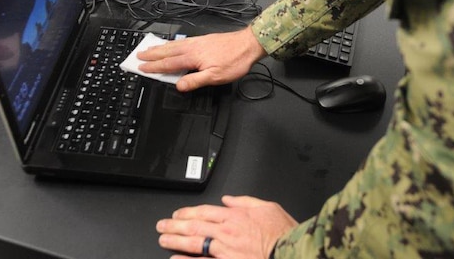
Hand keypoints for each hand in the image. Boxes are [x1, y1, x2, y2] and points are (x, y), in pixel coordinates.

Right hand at [136, 28, 266, 91]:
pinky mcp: (203, 40)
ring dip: (160, 48)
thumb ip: (195, 81)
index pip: (169, 63)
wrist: (248, 44)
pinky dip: (172, 43)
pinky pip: (182, 41)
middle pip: (168, 51)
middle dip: (152, 54)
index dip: (154, 67)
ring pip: (174, 45)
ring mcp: (198, 42)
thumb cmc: (234, 61)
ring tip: (150, 49)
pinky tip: (172, 44)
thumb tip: (179, 85)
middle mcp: (192, 47)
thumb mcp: (215, 77)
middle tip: (139, 56)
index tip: (142, 68)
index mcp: (193, 57)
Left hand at [156, 195, 297, 258]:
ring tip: (163, 239)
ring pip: (195, 243)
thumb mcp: (267, 207)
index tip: (177, 213)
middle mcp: (227, 232)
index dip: (188, 212)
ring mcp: (226, 251)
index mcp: (236, 216)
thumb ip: (245, 202)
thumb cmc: (283, 233)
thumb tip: (228, 199)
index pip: (205, 211)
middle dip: (175, 225)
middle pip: (195, 226)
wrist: (292, 252)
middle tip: (161, 225)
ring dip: (176, 240)